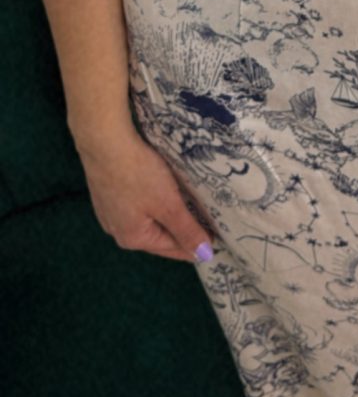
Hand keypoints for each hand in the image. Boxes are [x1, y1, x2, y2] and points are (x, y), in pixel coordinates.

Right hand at [75, 126, 217, 262]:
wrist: (104, 141)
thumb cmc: (138, 174)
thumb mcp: (168, 204)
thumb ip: (187, 230)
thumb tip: (204, 255)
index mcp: (133, 238)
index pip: (172, 248)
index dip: (195, 246)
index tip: (215, 245)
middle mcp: (117, 230)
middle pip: (157, 236)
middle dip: (180, 233)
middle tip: (205, 229)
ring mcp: (109, 211)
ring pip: (146, 220)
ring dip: (166, 218)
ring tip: (188, 213)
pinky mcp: (106, 193)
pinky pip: (136, 206)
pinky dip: (152, 205)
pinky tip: (160, 197)